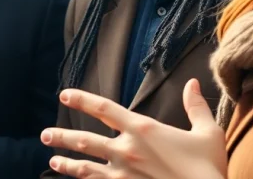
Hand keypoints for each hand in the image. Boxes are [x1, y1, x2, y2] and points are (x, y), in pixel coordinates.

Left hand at [40, 79, 226, 178]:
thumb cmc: (208, 168)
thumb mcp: (208, 133)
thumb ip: (196, 107)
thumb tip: (193, 83)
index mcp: (143, 129)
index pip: (104, 108)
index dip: (82, 99)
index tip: (64, 95)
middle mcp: (127, 150)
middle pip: (85, 140)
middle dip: (62, 137)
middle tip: (45, 135)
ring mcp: (123, 175)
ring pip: (86, 168)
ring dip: (67, 163)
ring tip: (52, 160)